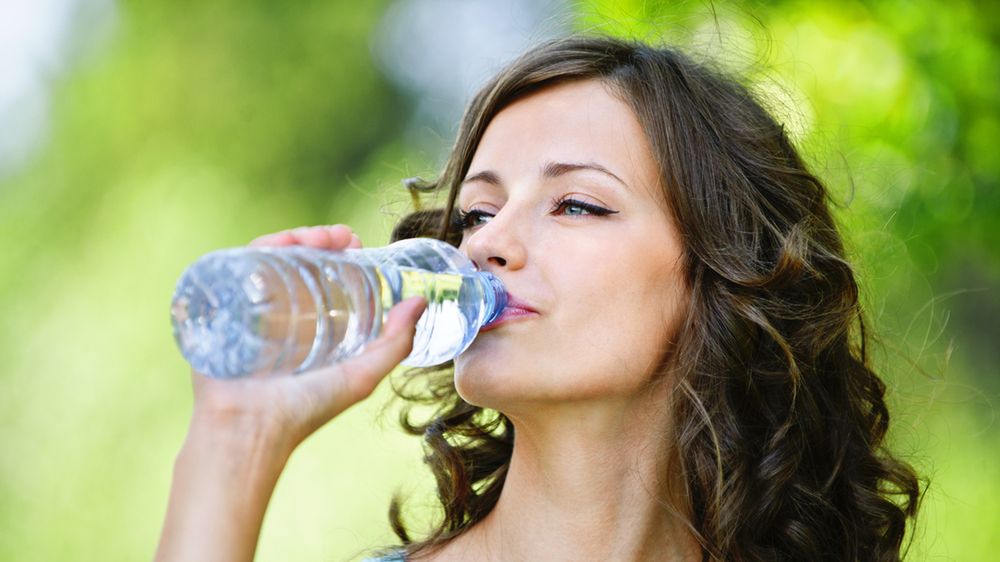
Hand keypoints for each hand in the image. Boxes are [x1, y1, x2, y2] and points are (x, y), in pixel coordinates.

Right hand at [192, 224, 425, 450]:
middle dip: (319, 239)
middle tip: (342, 236)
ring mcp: (246, 308)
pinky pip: (236, 267)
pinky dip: (259, 248)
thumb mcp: (361, 375)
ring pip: (269, 258)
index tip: (356, 242)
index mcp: (305, 326)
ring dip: (295, 238)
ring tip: (319, 237)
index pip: (320, 276)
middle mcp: (275, 313)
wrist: (249, 430)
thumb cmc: (304, 411)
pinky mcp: (219, 308)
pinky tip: (282, 243)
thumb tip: (421, 301)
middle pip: (294, 261)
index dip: (338, 253)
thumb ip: (395, 343)